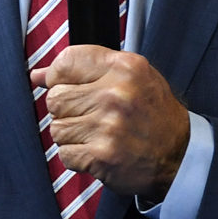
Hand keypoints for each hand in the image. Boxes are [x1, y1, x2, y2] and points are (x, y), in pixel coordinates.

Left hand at [30, 48, 190, 200]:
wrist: (180, 154)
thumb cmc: (154, 114)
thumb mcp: (131, 78)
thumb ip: (87, 70)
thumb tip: (38, 75)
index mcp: (125, 67)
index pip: (66, 62)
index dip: (59, 77)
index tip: (69, 87)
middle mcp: (116, 93)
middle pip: (55, 98)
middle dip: (67, 110)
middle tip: (91, 116)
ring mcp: (108, 125)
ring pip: (56, 128)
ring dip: (72, 136)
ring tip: (98, 135)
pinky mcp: (101, 154)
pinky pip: (65, 153)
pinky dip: (78, 156)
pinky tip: (99, 151)